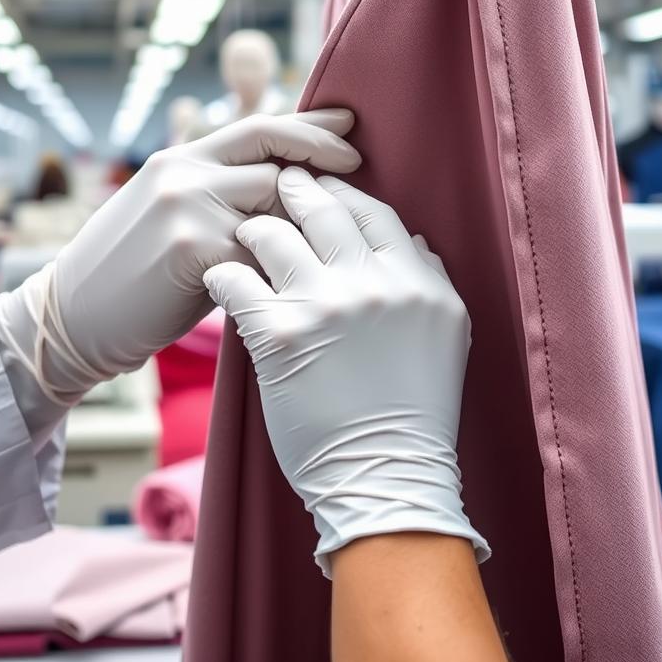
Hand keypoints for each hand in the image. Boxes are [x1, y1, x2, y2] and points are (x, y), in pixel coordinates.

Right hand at [0, 111, 360, 407]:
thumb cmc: (127, 274)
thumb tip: (284, 192)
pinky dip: (282, 273)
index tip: (350, 130)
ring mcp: (186, 210)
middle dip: (328, 169)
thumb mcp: (164, 215)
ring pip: (275, 207)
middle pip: (276, 160)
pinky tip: (300, 287)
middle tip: (366, 179)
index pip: (258, 127)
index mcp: (179, 161)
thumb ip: (215, 196)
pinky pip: (261, 257)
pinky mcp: (191, 251)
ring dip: (307, 228)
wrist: (71, 318)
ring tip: (336, 246)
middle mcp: (183, 175)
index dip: (310, 127)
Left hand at [203, 167, 487, 573]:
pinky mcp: (280, 334)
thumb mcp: (444, 333)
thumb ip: (429, 278)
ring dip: (253, 229)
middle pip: (322, 209)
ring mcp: (326, 304)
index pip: (372, 210)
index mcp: (417, 280)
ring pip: (273, 233)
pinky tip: (217, 279)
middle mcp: (375, 282)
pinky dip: (222, 275)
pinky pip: (235, 280)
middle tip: (275, 185)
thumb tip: (410, 238)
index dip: (341, 190)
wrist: (386, 476)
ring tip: (243, 236)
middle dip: (293, 190)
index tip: (321, 186)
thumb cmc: (412, 412)